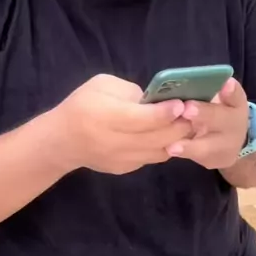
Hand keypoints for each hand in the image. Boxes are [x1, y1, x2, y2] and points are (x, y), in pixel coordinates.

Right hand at [57, 74, 192, 174]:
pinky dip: (164, 146)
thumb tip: (156, 101)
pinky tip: (168, 135)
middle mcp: (116, 142)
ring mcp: (122, 159)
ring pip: (161, 152)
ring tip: (185, 124)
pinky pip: (153, 158)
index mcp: (107, 116)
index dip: (167, 112)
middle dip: (180, 125)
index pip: (145, 119)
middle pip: (158, 138)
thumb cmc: (82, 105)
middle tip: (193, 113)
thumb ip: (131, 91)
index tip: (182, 103)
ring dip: (177, 139)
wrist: (62, 141)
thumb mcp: (101, 85)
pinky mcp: (126, 169)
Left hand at [166, 78, 248, 169]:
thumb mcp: (217, 97)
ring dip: (190, 146)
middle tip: (187, 109)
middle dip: (205, 114)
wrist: (229, 140)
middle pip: (222, 120)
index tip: (226, 83)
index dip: (231, 91)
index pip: (236, 95)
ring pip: (209, 147)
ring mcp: (226, 147)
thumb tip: (185, 79)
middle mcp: (235, 125)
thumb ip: (207, 88)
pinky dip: (183, 154)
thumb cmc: (215, 111)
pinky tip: (169, 150)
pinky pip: (197, 158)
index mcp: (236, 104)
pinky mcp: (213, 160)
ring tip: (173, 146)